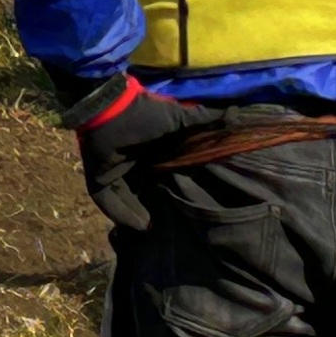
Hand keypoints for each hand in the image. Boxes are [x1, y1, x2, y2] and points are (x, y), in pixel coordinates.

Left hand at [65, 74, 202, 226]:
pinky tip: (138, 225)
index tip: (182, 200)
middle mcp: (130, 161)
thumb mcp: (180, 119)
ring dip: (136, 213)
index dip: (167, 187)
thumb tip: (236, 114)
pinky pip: (108, 201)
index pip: (157, 172)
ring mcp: (112, 170)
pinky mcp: (98, 177)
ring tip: (153, 228)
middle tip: (167, 221)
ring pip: (125, 198)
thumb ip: (204, 118)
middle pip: (140, 188)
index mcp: (147, 148)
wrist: (112, 108)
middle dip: (151, 204)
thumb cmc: (146, 113)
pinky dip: (121, 213)